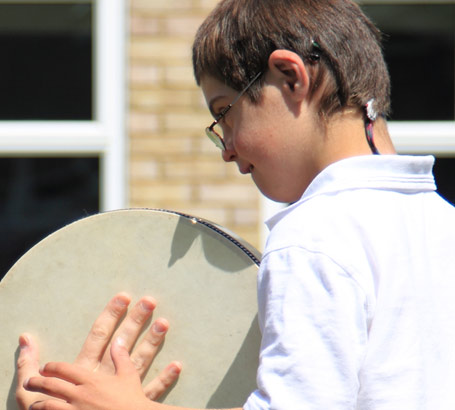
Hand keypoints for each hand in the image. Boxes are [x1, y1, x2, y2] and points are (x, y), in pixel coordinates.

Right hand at [16, 293, 181, 408]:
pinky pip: (150, 392)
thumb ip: (29, 365)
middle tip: (150, 301)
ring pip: (139, 363)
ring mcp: (118, 391)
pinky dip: (164, 380)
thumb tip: (26, 337)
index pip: (99, 334)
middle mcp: (104, 376)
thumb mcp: (30, 390)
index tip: (124, 296)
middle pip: (123, 343)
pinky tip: (177, 365)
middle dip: (136, 321)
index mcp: (83, 369)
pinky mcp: (130, 405)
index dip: (111, 314)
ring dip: (152, 343)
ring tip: (164, 323)